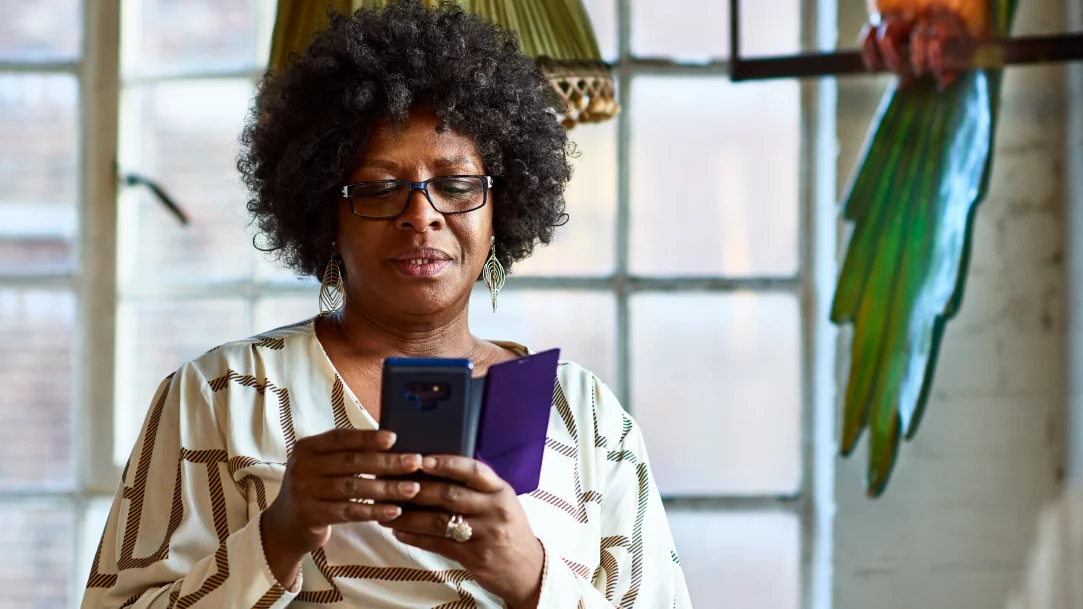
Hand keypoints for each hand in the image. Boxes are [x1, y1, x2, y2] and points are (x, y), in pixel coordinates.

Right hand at [261, 429, 423, 588]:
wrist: (284, 527)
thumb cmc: (314, 489)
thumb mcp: (321, 466)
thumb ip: (346, 454)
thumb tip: (391, 442)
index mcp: (307, 447)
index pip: (341, 437)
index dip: (368, 437)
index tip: (395, 438)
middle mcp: (302, 467)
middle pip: (351, 462)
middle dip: (387, 462)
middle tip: (415, 462)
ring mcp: (304, 492)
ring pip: (353, 488)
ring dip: (387, 488)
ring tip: (413, 489)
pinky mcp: (310, 516)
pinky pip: (349, 512)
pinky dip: (374, 511)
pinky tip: (394, 511)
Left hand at [380, 456, 543, 608]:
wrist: (526, 568)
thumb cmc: (508, 529)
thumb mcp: (501, 502)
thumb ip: (477, 487)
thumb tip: (436, 469)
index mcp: (500, 491)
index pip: (473, 471)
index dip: (447, 464)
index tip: (422, 460)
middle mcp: (494, 510)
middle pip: (451, 495)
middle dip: (418, 489)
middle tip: (393, 485)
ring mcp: (484, 535)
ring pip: (440, 521)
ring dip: (410, 515)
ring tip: (387, 510)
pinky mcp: (474, 556)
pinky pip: (438, 544)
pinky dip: (416, 537)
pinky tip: (399, 531)